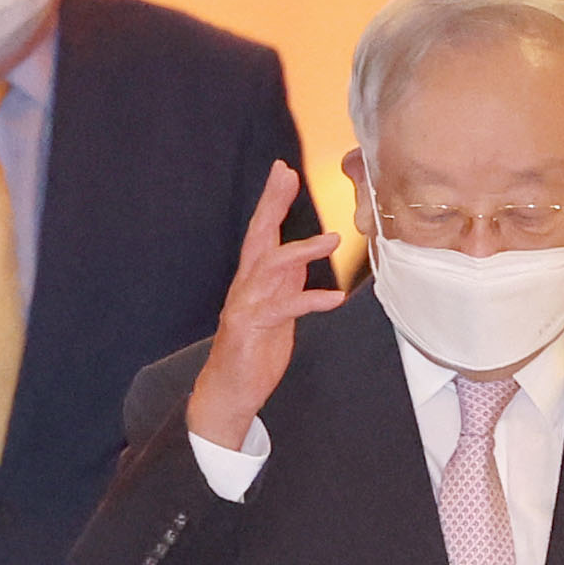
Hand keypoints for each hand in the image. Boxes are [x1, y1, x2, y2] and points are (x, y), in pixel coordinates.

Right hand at [185, 160, 344, 449]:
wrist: (229, 392)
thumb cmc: (252, 352)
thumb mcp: (277, 310)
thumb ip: (287, 283)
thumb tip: (304, 257)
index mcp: (252, 279)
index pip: (262, 232)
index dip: (272, 201)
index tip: (284, 172)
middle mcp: (246, 285)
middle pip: (258, 236)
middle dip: (272, 204)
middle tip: (286, 175)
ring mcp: (246, 305)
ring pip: (271, 267)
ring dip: (302, 251)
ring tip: (331, 239)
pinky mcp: (253, 328)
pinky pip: (285, 309)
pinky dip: (311, 301)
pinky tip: (334, 298)